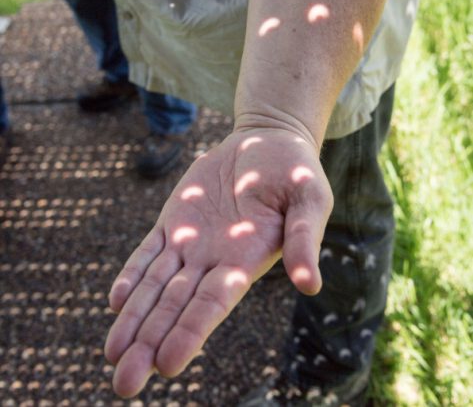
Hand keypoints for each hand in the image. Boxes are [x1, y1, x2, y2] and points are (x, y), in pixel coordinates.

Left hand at [104, 127, 332, 396]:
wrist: (268, 142)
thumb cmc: (296, 171)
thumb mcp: (310, 198)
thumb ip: (304, 239)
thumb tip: (310, 285)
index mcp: (247, 258)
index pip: (214, 302)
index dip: (191, 331)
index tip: (168, 365)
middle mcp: (216, 258)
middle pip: (178, 306)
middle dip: (150, 341)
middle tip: (124, 383)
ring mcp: (191, 240)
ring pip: (156, 285)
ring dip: (134, 317)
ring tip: (112, 354)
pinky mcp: (175, 219)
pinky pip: (148, 251)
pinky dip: (133, 274)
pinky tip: (116, 300)